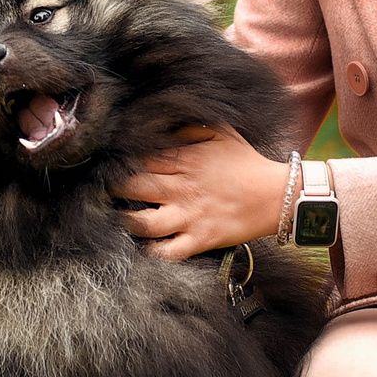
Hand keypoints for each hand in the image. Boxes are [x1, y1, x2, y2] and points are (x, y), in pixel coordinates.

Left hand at [116, 125, 292, 261]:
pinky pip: (168, 252)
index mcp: (184, 160)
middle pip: (133, 187)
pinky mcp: (200, 239)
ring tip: (117, 219)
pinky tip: (143, 247)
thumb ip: (188, 128)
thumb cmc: (247, 162)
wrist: (276, 195)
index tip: (108, 165)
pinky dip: (151, 253)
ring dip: (125, 221)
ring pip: (142, 223)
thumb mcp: (220, 132)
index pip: (139, 159)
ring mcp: (189, 216)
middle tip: (100, 192)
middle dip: (112, 189)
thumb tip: (159, 124)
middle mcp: (182, 188)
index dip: (119, 162)